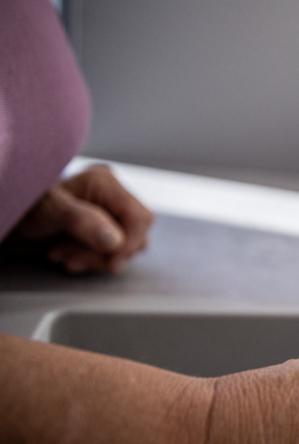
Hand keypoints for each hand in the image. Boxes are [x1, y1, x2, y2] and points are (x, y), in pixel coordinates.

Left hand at [4, 165, 153, 273]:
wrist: (7, 218)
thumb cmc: (22, 207)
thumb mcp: (50, 212)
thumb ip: (84, 222)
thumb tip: (115, 240)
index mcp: (105, 183)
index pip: (140, 217)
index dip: (129, 242)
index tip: (110, 260)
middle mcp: (111, 197)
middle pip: (136, 234)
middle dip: (107, 253)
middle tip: (75, 257)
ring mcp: (107, 215)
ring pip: (125, 247)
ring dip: (96, 259)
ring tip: (65, 255)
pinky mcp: (100, 231)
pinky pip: (112, 253)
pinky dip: (91, 261)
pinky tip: (66, 255)